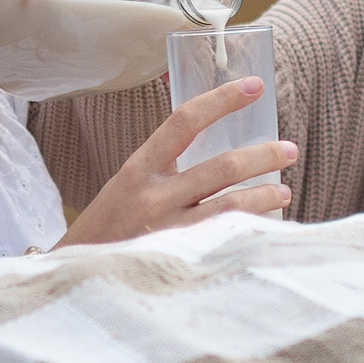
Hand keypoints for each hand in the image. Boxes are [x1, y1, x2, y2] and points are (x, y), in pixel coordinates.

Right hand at [56, 77, 295, 244]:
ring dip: (265, 196)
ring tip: (284, 193)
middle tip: (287, 150)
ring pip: (231, 208)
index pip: (185, 121)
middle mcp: (154, 197)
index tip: (253, 86)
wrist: (76, 275)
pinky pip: (226, 242)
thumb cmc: (110, 227)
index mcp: (139, 169)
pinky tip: (265, 230)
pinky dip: (251, 232)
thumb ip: (166, 169)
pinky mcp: (181, 261)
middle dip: (262, 156)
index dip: (222, 100)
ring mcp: (168, 231)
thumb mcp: (129, 186)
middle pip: (222, 167)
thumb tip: (220, 153)